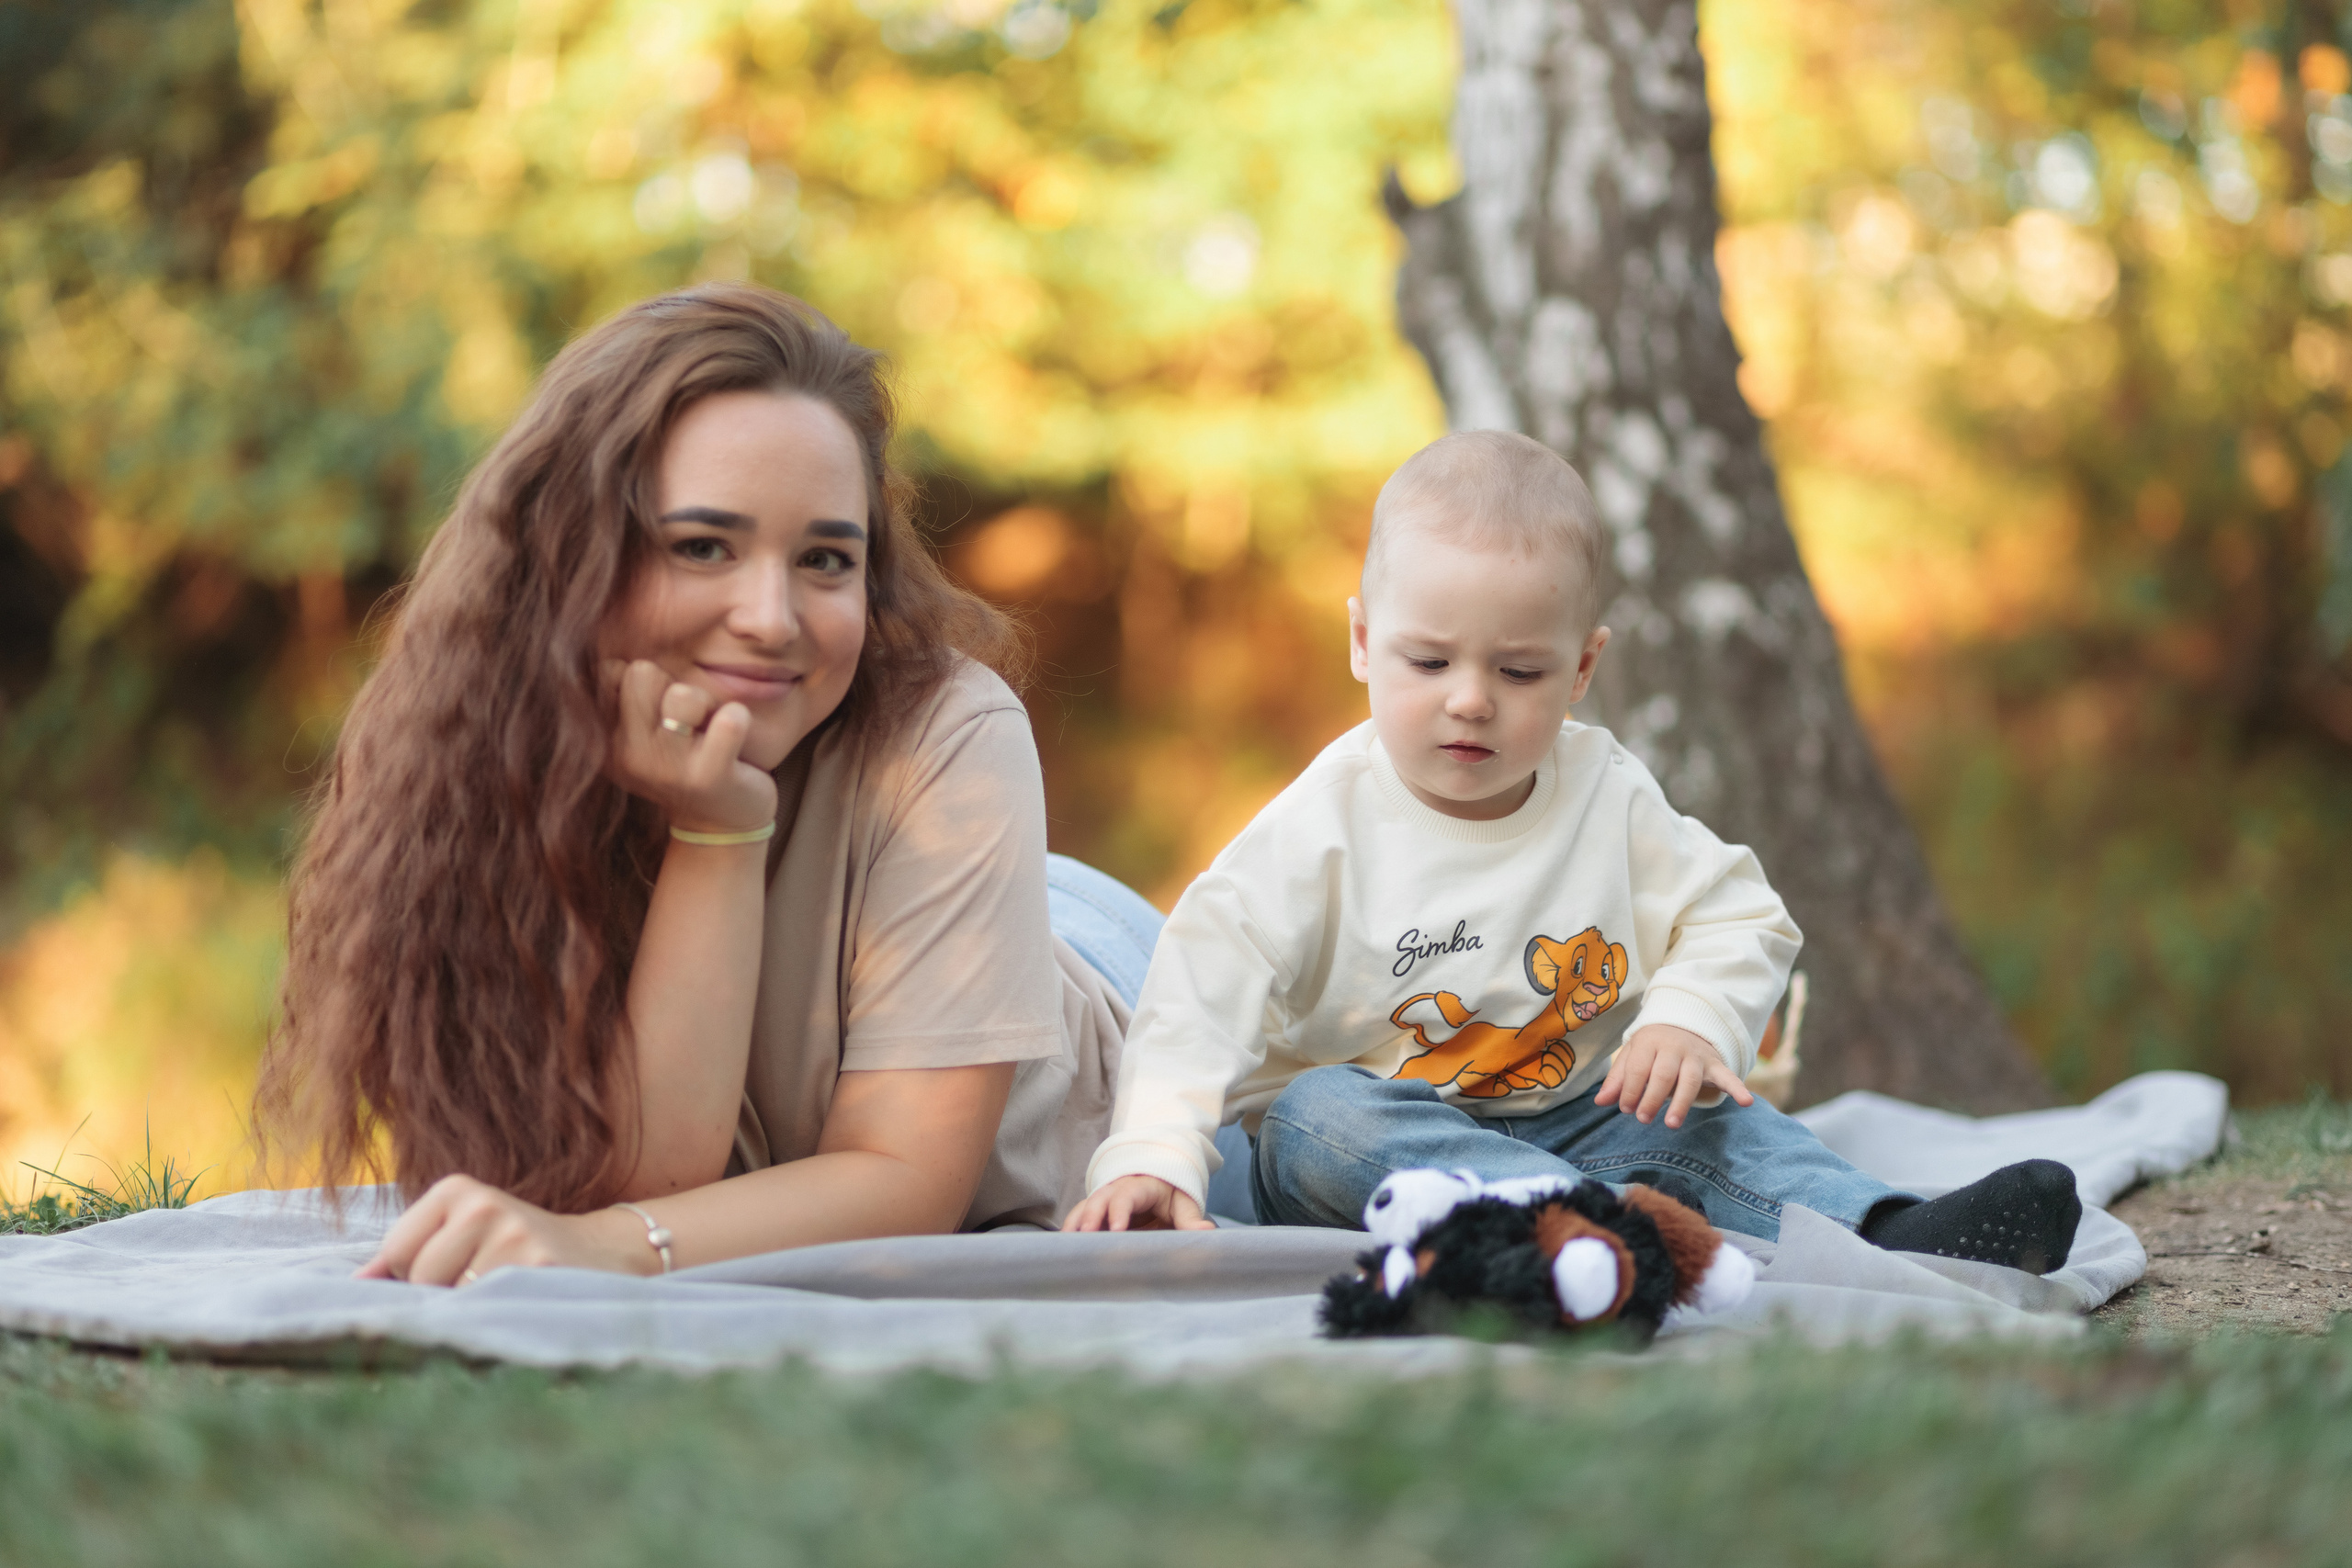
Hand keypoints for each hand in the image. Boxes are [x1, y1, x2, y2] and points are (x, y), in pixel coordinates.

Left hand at [354, 1174, 655, 1285]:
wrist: (603, 1254)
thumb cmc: (514, 1252)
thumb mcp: (461, 1235)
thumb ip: (407, 1255)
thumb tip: (355, 1284)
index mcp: (456, 1190)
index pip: (394, 1254)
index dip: (414, 1278)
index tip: (454, 1272)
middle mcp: (484, 1205)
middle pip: (418, 1278)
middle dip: (441, 1296)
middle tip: (482, 1286)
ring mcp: (514, 1235)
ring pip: (451, 1299)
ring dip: (471, 1311)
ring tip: (502, 1295)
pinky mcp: (539, 1268)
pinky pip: (486, 1311)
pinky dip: (495, 1319)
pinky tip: (517, 1306)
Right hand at [603, 657, 777, 833]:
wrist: (720, 826)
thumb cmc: (683, 762)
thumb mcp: (644, 732)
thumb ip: (627, 693)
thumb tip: (617, 631)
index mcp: (607, 739)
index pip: (610, 670)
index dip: (644, 676)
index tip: (657, 704)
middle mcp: (628, 754)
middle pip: (642, 672)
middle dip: (672, 682)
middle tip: (688, 716)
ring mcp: (667, 768)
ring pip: (684, 694)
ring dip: (706, 701)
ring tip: (709, 727)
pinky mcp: (709, 776)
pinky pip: (729, 721)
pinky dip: (738, 718)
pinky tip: (734, 733)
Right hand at [1061, 1174, 1214, 1231]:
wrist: (1159, 1182)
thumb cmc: (1171, 1195)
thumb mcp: (1184, 1203)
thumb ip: (1190, 1219)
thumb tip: (1206, 1232)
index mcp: (1141, 1186)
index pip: (1127, 1195)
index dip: (1120, 1211)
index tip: (1117, 1230)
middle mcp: (1117, 1189)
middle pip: (1100, 1198)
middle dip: (1090, 1216)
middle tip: (1085, 1236)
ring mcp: (1104, 1200)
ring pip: (1084, 1207)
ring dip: (1075, 1223)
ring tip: (1066, 1244)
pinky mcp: (1097, 1213)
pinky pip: (1080, 1218)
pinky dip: (1071, 1230)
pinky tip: (1064, 1248)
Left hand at [1594, 1023, 1754, 1129]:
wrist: (1684, 1024)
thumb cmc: (1652, 1048)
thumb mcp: (1632, 1056)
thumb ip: (1618, 1079)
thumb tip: (1600, 1101)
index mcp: (1649, 1042)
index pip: (1638, 1069)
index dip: (1630, 1090)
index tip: (1626, 1108)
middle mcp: (1673, 1047)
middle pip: (1662, 1075)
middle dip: (1652, 1098)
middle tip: (1644, 1119)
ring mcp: (1696, 1055)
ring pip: (1689, 1080)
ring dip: (1681, 1102)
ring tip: (1671, 1123)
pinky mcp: (1714, 1064)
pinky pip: (1727, 1076)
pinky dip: (1737, 1088)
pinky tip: (1746, 1101)